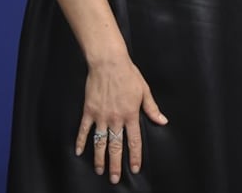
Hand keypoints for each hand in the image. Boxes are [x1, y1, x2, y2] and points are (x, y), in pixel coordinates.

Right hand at [74, 58, 167, 183]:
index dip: (135, 156)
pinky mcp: (89, 111)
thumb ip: (151, 108)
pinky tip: (79, 152)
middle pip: (116, 146)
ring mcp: (101, 116)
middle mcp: (116, 118)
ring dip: (99, 158)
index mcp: (131, 114)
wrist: (108, 63)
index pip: (134, 141)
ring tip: (99, 170)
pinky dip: (81, 141)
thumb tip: (162, 120)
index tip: (134, 168)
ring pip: (100, 142)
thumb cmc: (128, 74)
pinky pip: (84, 130)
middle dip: (116, 164)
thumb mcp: (144, 90)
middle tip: (114, 178)